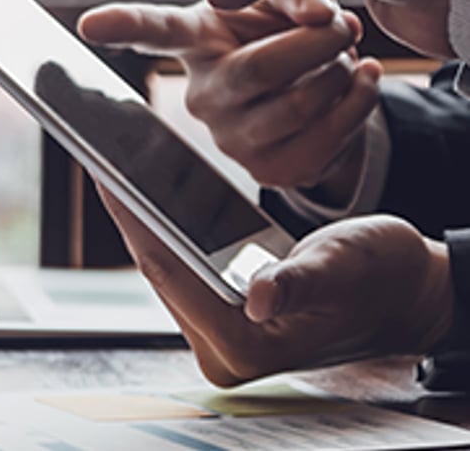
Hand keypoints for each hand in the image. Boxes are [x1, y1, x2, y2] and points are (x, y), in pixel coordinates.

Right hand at [78, 0, 381, 203]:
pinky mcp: (271, 171)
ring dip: (341, 73)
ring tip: (343, 57)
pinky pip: (328, 136)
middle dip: (317, 43)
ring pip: (301, 103)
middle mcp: (200, 96)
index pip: (154, 33)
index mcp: (194, 42)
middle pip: (258, 69)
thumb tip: (321, 15)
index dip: (121, 26)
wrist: (313, 89)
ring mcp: (232, 140)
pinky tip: (358, 83)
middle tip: (343, 23)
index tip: (88, 24)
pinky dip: (359, 103)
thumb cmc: (283, 33)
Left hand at [96, 183, 452, 385]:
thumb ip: (300, 282)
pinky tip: (147, 190)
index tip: (104, 172)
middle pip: (159, 269)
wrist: (405, 293)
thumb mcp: (343, 267)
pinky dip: (166, 229)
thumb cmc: (382, 277)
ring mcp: (219, 336)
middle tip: (100, 156)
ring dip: (143, 219)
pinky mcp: (221, 318)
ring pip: (165, 266)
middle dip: (130, 213)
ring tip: (114, 166)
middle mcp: (222, 350)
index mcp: (244, 344)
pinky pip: (181, 266)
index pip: (169, 271)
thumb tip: (261, 297)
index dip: (133, 218)